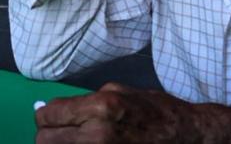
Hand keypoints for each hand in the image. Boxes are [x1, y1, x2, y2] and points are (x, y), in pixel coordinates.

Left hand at [35, 83, 202, 143]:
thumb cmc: (155, 112)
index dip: (45, 117)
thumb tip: (55, 111)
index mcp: (99, 108)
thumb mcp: (119, 92)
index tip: (51, 119)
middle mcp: (97, 135)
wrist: (185, 136)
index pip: (47, 117)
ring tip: (75, 142)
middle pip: (45, 142)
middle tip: (61, 134)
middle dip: (50, 136)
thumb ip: (84, 101)